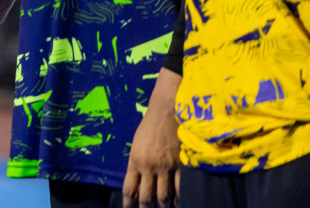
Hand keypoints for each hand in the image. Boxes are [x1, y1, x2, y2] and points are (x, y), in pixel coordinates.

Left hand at [123, 68, 181, 206]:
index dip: (129, 203)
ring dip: (162, 207)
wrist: (166, 111)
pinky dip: (179, 198)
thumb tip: (138, 182)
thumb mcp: (137, 144)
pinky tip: (178, 204)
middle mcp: (148, 167)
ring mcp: (165, 167)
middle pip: (146, 196)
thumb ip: (137, 163)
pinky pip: (180, 187)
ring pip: (163, 196)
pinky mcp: (180, 165)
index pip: (129, 188)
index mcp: (135, 161)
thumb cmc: (149, 126)